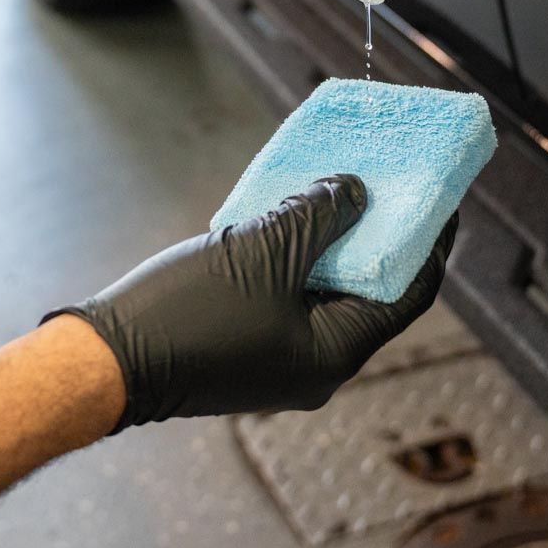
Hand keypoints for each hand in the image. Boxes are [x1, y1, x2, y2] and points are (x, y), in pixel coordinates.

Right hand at [52, 175, 455, 429]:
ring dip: (330, 240)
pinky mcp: (246, 347)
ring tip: (334, 186)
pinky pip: (287, 294)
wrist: (104, 362)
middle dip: (376, 234)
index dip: (431, 243)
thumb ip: (320, 215)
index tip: (442, 199)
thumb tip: (356, 191)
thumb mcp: (265, 251)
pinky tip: (286, 214)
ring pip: (323, 289)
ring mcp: (279, 359)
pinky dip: (293, 256)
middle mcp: (316, 364)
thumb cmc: (189, 314)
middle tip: (385, 183)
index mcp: (336, 354)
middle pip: (367, 290)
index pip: (408, 295)